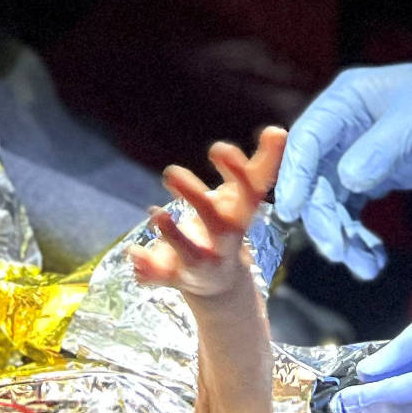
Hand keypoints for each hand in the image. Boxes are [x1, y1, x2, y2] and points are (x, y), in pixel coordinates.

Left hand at [132, 128, 286, 301]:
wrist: (220, 283)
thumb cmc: (229, 224)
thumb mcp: (245, 196)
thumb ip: (262, 164)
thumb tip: (279, 129)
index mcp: (240, 216)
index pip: (247, 194)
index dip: (236, 172)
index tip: (218, 149)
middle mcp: (223, 241)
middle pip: (216, 222)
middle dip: (196, 198)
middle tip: (170, 171)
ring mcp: (200, 262)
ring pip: (190, 253)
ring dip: (173, 235)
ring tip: (156, 213)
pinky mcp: (175, 276)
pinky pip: (161, 275)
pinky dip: (147, 267)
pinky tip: (133, 253)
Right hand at [271, 58, 411, 279]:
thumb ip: (385, 146)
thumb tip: (349, 180)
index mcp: (345, 101)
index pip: (307, 138)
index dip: (294, 174)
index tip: (291, 211)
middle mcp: (341, 128)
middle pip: (315, 177)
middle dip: (322, 216)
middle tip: (338, 251)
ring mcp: (353, 154)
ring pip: (331, 201)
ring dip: (342, 235)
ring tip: (365, 267)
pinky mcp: (372, 177)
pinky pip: (353, 211)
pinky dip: (359, 237)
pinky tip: (374, 259)